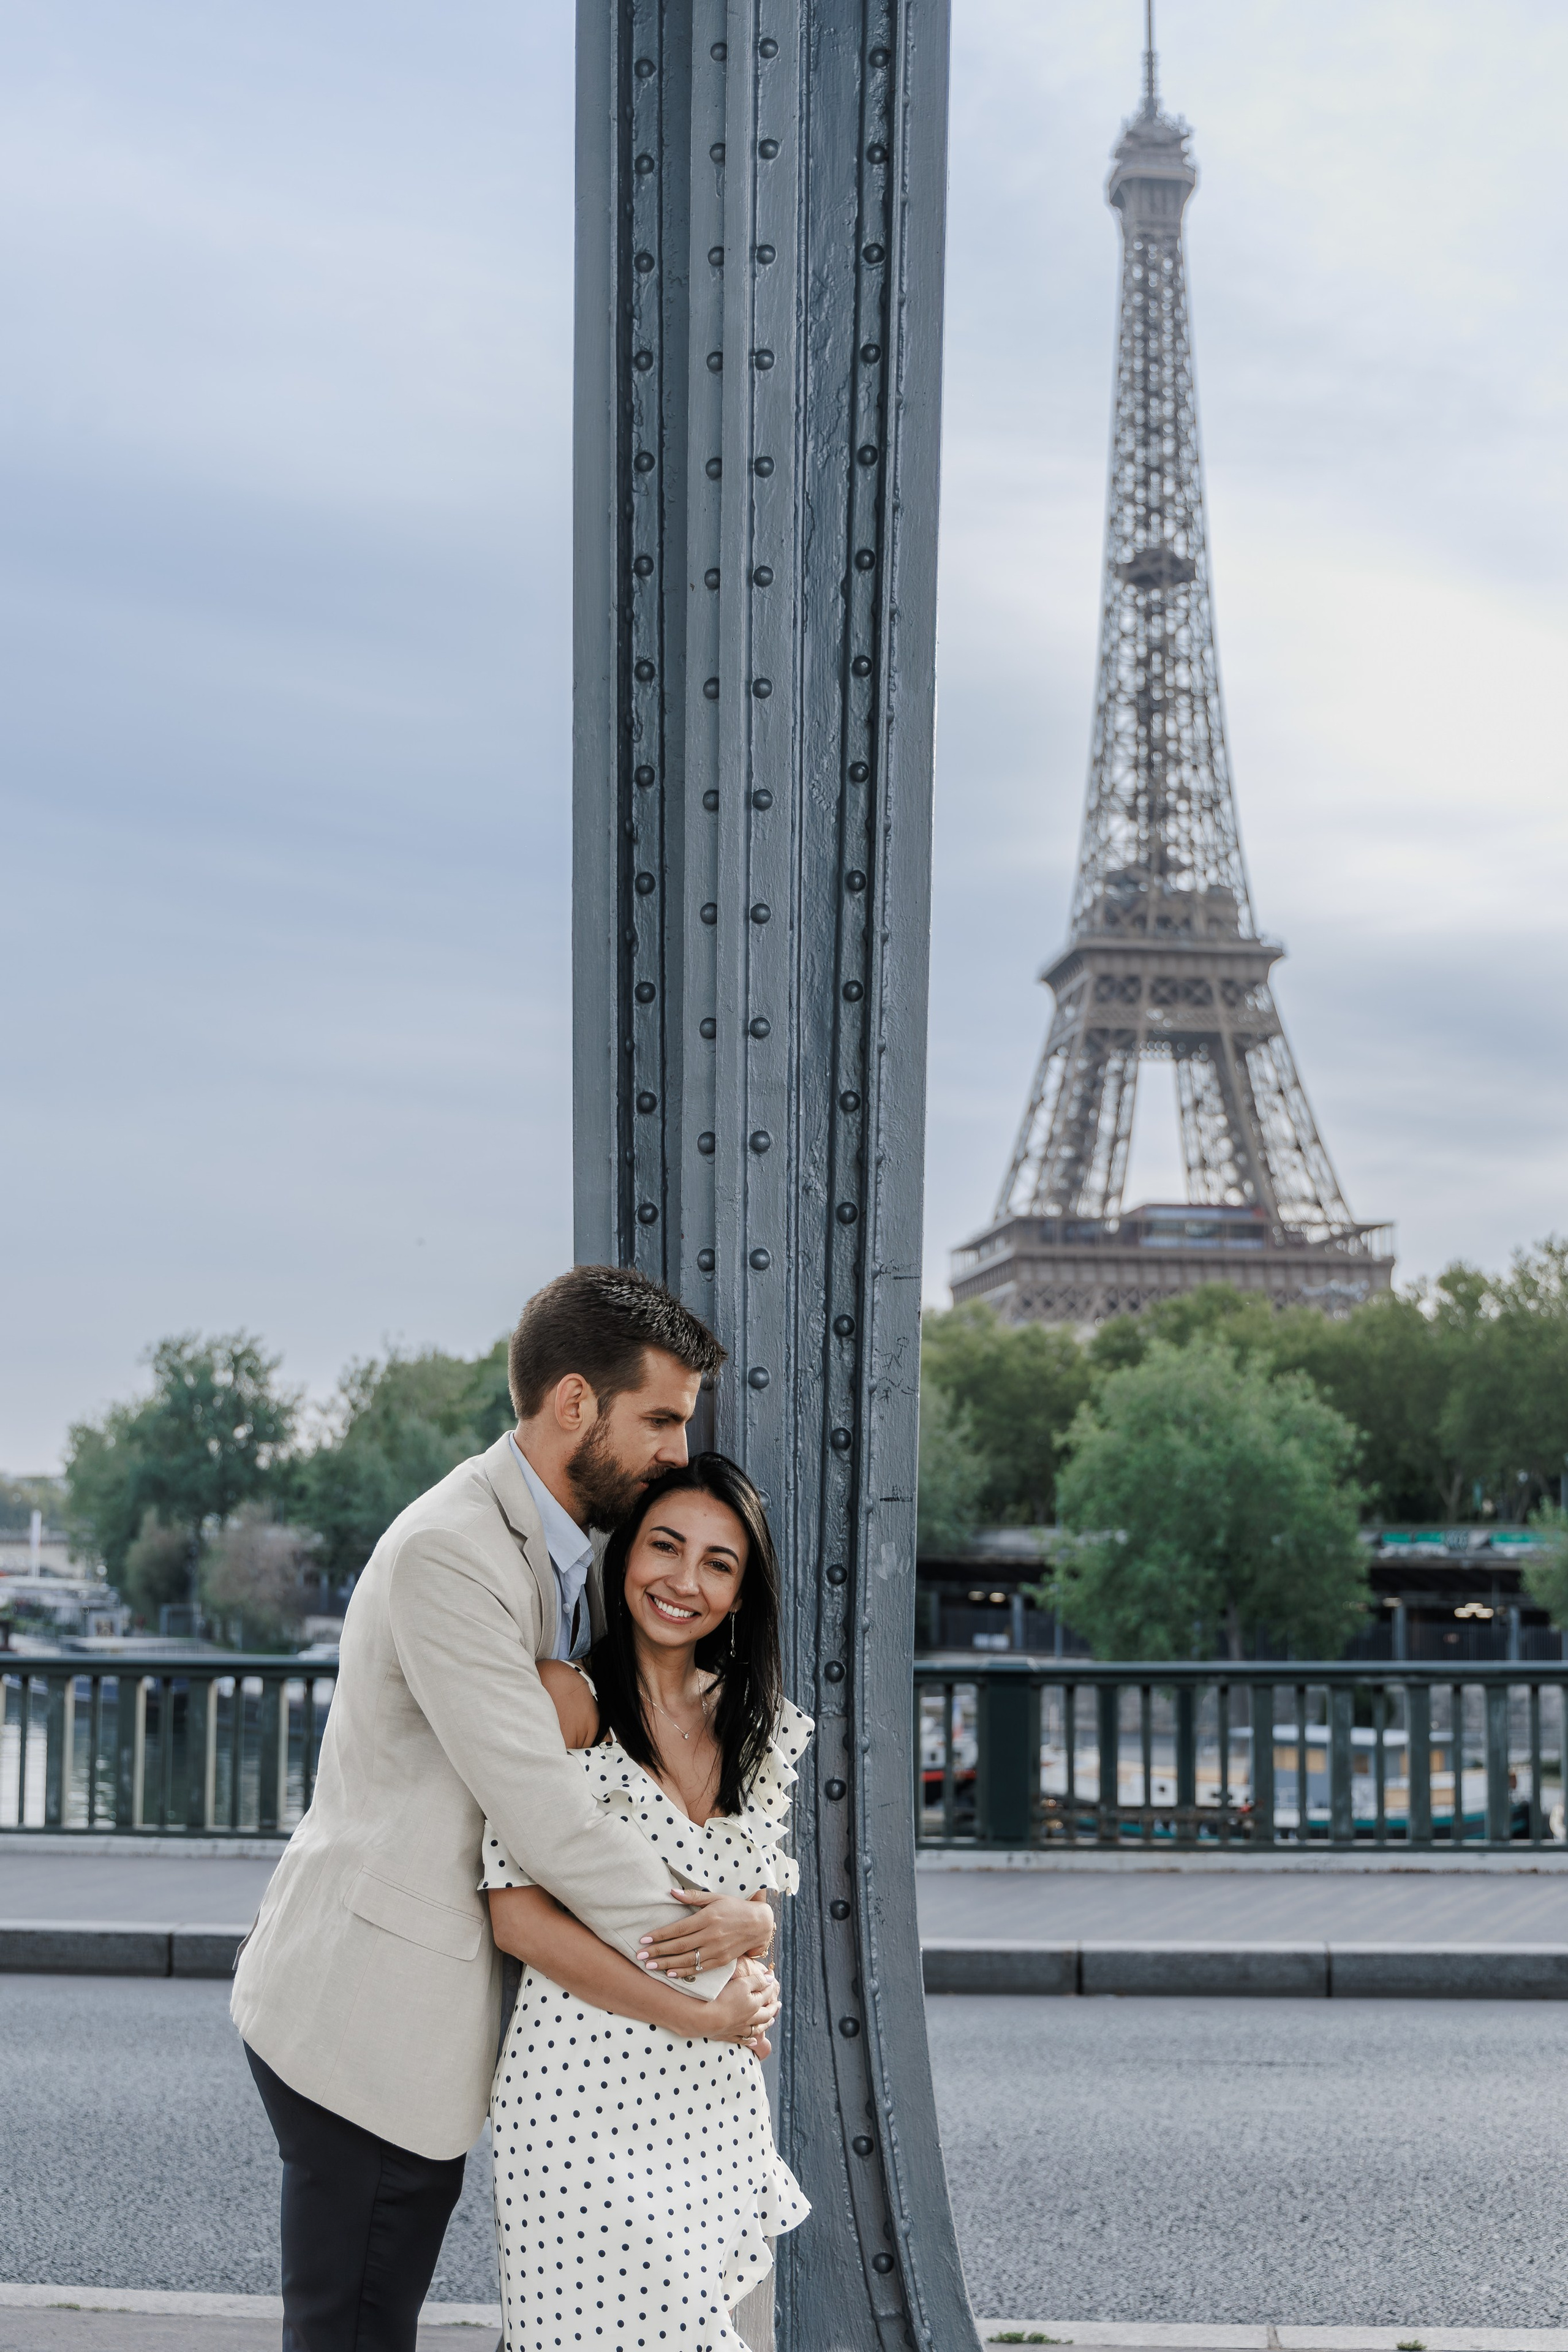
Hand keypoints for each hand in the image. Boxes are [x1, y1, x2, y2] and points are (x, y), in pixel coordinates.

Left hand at [640, 1888, 773, 1977]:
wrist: (758, 1924)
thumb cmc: (735, 1907)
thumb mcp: (716, 1897)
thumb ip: (693, 1896)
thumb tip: (672, 1892)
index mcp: (707, 1918)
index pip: (678, 1929)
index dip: (660, 1935)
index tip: (644, 1938)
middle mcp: (710, 1935)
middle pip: (679, 1946)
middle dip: (658, 1951)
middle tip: (640, 1955)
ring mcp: (716, 1950)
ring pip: (687, 1960)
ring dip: (667, 1964)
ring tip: (650, 1966)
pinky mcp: (721, 1961)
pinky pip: (699, 1969)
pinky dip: (684, 1972)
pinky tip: (671, 1973)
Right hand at [705, 1957, 779, 2055]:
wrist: (706, 2018)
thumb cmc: (724, 1998)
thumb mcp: (742, 1983)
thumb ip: (758, 1981)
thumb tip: (771, 1979)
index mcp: (754, 2005)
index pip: (766, 1994)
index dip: (769, 1984)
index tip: (771, 1976)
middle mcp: (750, 2019)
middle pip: (765, 2014)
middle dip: (773, 2008)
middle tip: (778, 2004)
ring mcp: (739, 2029)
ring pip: (756, 2028)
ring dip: (765, 2025)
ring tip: (771, 2021)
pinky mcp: (728, 2035)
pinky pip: (743, 2040)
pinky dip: (750, 2040)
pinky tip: (753, 2041)